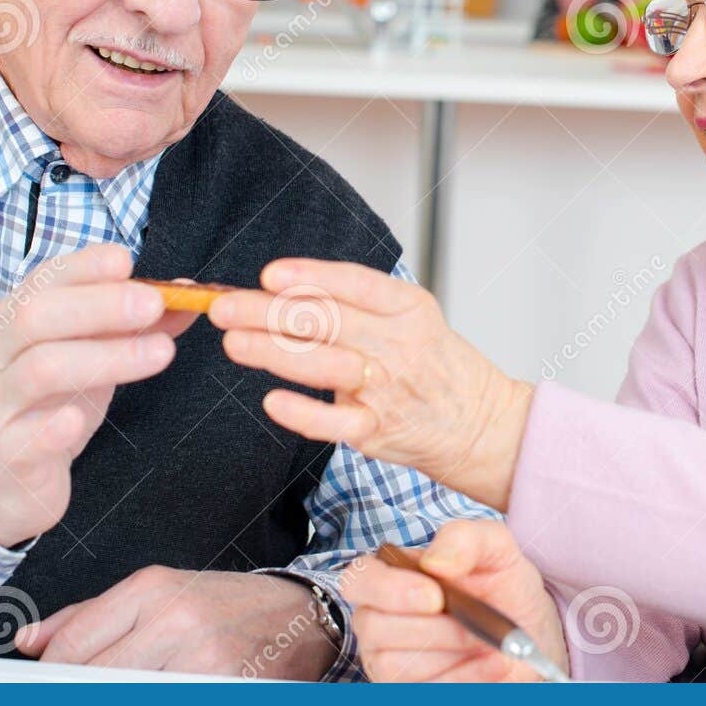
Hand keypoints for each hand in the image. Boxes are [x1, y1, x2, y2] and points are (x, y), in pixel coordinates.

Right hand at [0, 243, 198, 547]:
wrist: (1, 482)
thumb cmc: (48, 405)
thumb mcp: (90, 358)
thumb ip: (133, 325)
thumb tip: (186, 291)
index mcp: (13, 321)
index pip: (44, 281)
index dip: (83, 267)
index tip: (126, 260)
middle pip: (37, 316)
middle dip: (99, 305)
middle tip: (153, 304)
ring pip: (39, 370)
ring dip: (103, 358)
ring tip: (162, 353)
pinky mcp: (5, 454)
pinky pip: (25, 438)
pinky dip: (53, 427)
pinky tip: (78, 420)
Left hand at [16, 567, 337, 678]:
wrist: (301, 616)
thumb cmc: (227, 605)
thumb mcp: (158, 592)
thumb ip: (88, 616)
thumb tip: (28, 642)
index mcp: (153, 589)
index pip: (74, 646)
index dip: (49, 679)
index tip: (40, 694)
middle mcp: (177, 621)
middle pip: (94, 681)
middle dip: (75, 702)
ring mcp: (204, 662)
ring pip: (127, 705)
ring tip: (127, 700)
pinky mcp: (227, 693)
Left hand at [208, 259, 532, 509]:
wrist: (482, 425)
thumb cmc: (436, 366)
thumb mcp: (413, 317)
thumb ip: (359, 301)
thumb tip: (284, 288)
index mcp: (407, 308)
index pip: (354, 284)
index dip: (309, 277)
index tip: (269, 274)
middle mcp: (399, 344)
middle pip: (327, 321)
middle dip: (268, 312)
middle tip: (223, 306)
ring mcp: (388, 390)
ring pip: (324, 365)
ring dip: (273, 352)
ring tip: (232, 342)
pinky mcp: (378, 431)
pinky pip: (335, 423)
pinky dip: (303, 412)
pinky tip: (271, 400)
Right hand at [346, 520, 567, 681]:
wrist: (530, 634)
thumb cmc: (502, 586)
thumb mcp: (495, 549)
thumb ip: (464, 538)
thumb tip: (435, 561)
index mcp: (391, 575)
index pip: (358, 578)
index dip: (388, 588)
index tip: (435, 596)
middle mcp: (378, 619)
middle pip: (374, 626)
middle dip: (433, 627)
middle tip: (474, 621)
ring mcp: (388, 662)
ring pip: (394, 664)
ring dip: (451, 652)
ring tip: (485, 639)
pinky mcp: (408, 694)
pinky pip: (422, 693)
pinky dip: (464, 679)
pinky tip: (492, 664)